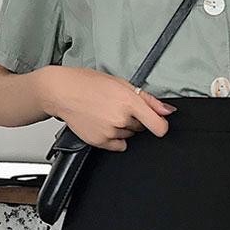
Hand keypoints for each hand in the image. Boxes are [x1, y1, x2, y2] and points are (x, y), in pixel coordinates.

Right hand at [38, 65, 176, 151]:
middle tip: (117, 107)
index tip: (159, 125)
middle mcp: (121, 118)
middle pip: (141, 127)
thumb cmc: (88, 83)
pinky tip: (101, 123)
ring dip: (122, 127)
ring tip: (105, 112)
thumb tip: (167, 111)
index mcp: (129, 101)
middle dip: (134, 119)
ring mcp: (110, 132)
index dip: (161, 126)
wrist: (62, 92)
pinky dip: (113, 138)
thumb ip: (148, 100)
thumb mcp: (121, 83)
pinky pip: (118, 145)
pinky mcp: (100, 142)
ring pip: (128, 135)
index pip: (158, 125)